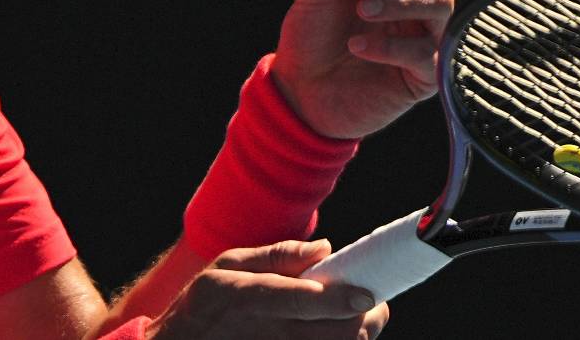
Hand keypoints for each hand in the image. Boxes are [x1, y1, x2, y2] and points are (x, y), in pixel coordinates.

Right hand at [148, 240, 387, 339]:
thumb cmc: (207, 301)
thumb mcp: (228, 264)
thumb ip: (278, 255)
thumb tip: (325, 249)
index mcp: (252, 298)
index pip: (303, 302)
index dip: (340, 300)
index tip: (367, 294)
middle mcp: (268, 333)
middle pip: (334, 334)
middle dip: (365, 319)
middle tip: (371, 301)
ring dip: (356, 336)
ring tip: (355, 317)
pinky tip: (333, 333)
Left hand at [272, 0, 452, 138]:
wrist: (300, 92)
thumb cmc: (312, 38)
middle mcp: (413, 1)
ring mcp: (422, 36)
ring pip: (440, 2)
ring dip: (401, 1)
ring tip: (362, 11)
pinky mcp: (423, 73)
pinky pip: (426, 52)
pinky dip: (391, 46)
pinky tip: (357, 47)